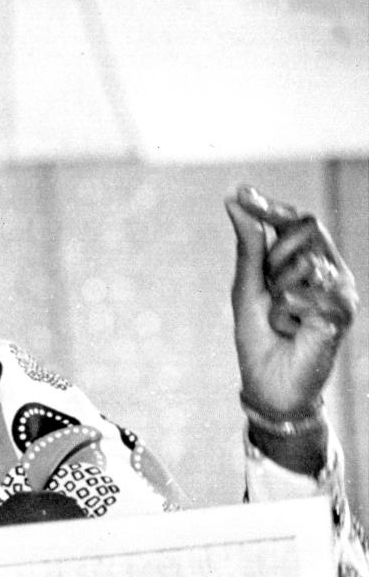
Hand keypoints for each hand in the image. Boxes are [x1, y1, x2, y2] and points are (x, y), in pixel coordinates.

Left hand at [225, 185, 358, 471]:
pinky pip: (302, 293)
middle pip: (301, 229)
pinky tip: (291, 328)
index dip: (269, 205)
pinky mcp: (342, 313)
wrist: (269, 384)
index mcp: (308, 260)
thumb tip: (234, 199)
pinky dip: (284, 310)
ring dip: (277, 290)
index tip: (240, 192)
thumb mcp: (247, 285)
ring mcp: (339, 290)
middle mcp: (330, 270)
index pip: (296, 220)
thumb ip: (248, 244)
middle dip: (273, 256)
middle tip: (271, 291)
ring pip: (301, 261)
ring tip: (282, 316)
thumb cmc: (259, 334)